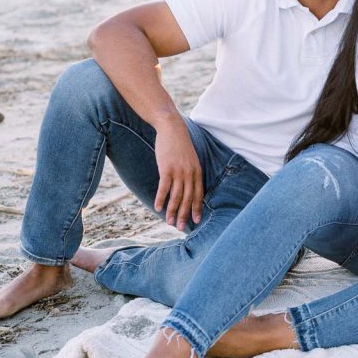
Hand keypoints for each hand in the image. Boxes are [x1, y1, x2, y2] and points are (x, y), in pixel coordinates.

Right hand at [153, 115, 203, 230]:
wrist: (172, 128)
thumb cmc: (179, 145)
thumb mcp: (190, 159)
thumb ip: (190, 172)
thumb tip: (186, 186)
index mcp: (197, 172)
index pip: (198, 194)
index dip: (196, 208)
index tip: (196, 221)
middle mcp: (190, 174)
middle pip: (188, 199)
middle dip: (185, 215)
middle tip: (181, 228)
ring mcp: (179, 171)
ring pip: (176, 196)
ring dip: (173, 211)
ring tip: (169, 223)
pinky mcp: (167, 168)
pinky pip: (164, 188)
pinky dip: (161, 199)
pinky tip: (158, 208)